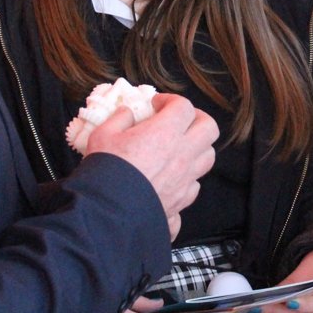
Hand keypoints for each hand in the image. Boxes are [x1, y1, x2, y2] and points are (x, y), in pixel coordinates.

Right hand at [86, 93, 217, 239]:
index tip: (156, 104)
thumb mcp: (104, 134)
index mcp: (165, 132)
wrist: (109, 212)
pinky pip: (195, 184)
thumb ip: (119, 118)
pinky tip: (172, 175)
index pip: (183, 106)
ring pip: (208, 156)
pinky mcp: (182, 201)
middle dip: (197, 118)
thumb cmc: (107, 169)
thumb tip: (127, 113)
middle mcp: (183, 154)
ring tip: (179, 147)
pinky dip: (188, 176)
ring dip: (197, 147)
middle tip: (178, 119)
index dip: (170, 100)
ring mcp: (186, 179)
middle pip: (209, 128)